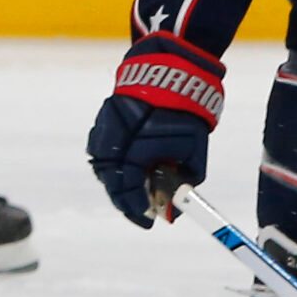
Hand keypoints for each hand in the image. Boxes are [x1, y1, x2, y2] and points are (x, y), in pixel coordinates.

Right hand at [85, 33, 226, 226]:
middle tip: (143, 212)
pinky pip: (105, 154)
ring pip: (107, 171)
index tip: (152, 222)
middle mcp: (113, 150)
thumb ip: (187, 176)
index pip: (130, 193)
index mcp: (134, 157)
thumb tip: (181, 199)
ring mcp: (103, 137)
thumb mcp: (194, 148)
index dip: (140, 210)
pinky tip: (130, 170)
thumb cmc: (184, 113)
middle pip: (115, 186)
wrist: (165, 75)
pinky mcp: (101, 126)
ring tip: (138, 192)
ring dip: (121, 184)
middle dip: (129, 201)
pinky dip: (116, 165)